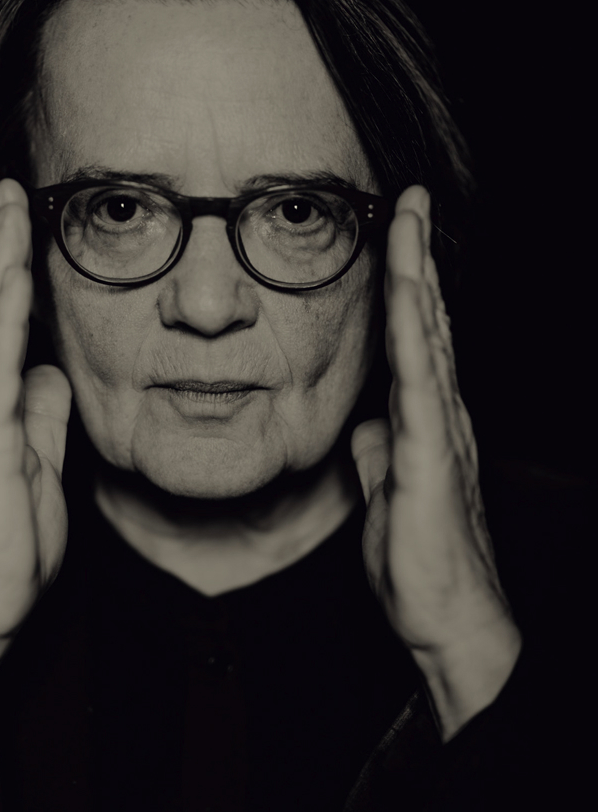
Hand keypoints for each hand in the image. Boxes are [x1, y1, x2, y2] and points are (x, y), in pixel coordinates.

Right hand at [0, 178, 70, 756]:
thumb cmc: (6, 541)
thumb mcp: (40, 464)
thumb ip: (44, 415)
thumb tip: (53, 372)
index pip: (4, 329)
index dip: (16, 277)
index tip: (30, 229)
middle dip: (5, 250)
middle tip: (15, 193)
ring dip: (4, 267)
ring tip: (14, 212)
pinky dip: (6, 322)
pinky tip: (16, 282)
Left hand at [351, 186, 520, 740]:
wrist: (445, 614)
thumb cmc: (420, 557)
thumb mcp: (385, 492)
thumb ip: (379, 452)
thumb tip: (365, 425)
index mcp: (425, 419)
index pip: (413, 337)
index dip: (404, 283)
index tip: (393, 232)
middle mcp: (440, 412)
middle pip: (425, 320)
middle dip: (414, 256)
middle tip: (406, 198)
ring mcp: (439, 429)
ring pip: (426, 337)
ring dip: (415, 275)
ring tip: (408, 220)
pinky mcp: (432, 454)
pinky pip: (419, 382)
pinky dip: (413, 332)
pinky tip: (406, 296)